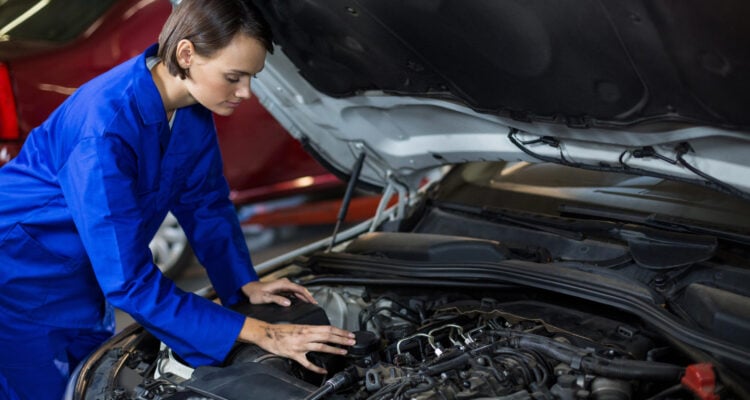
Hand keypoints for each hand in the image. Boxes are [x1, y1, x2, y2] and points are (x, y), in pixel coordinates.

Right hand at [239, 317, 355, 373]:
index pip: (328, 328)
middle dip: (342, 339)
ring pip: (321, 347)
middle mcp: (306, 335)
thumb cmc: (281, 330)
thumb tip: (322, 331)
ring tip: (344, 352)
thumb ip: (310, 329)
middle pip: (328, 336)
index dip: (340, 331)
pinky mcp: (295, 354)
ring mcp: (301, 346)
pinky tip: (324, 370)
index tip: (349, 334)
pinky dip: (317, 367)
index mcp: (307, 327)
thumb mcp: (298, 325)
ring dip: (334, 349)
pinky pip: (307, 363)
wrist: (267, 334)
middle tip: (352, 341)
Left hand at [241, 278, 316, 306]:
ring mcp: (284, 286)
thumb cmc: (255, 293)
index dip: (307, 295)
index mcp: (282, 284)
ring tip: (310, 304)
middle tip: (314, 304)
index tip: (313, 301)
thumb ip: (277, 300)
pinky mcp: (282, 289)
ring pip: (297, 291)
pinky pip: (293, 293)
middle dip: (308, 296)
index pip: (299, 289)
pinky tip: (301, 302)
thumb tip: (288, 303)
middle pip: (300, 289)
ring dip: (304, 297)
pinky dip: (299, 297)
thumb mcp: (265, 298)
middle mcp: (284, 283)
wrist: (250, 289)